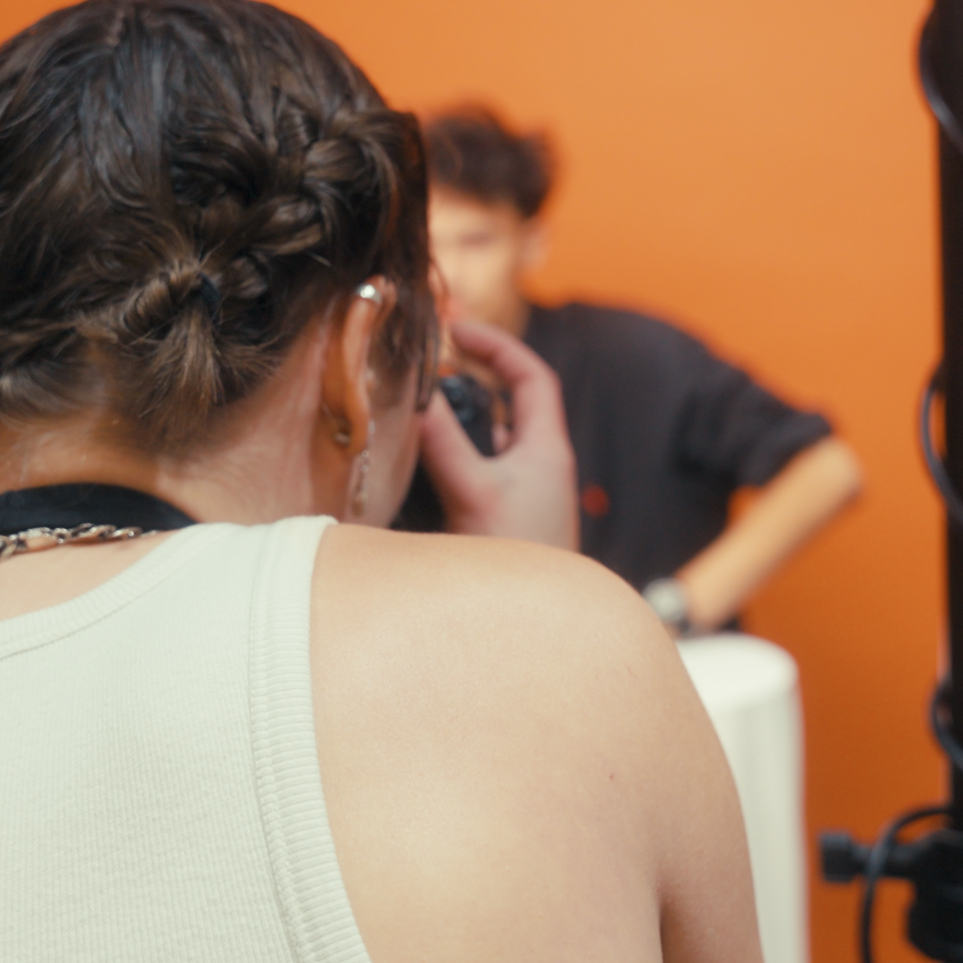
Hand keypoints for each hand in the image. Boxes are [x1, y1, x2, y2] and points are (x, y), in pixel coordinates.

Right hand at [418, 319, 578, 550]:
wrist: (537, 632)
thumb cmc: (518, 558)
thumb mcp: (473, 491)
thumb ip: (443, 441)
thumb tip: (416, 393)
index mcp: (546, 448)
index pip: (530, 376)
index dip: (497, 346)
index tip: (457, 331)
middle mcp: (539, 467)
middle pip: (505, 406)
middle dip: (468, 385)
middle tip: (428, 371)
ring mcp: (524, 496)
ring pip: (488, 444)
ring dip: (456, 428)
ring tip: (418, 418)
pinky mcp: (506, 521)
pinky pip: (478, 475)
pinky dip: (452, 463)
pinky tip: (421, 473)